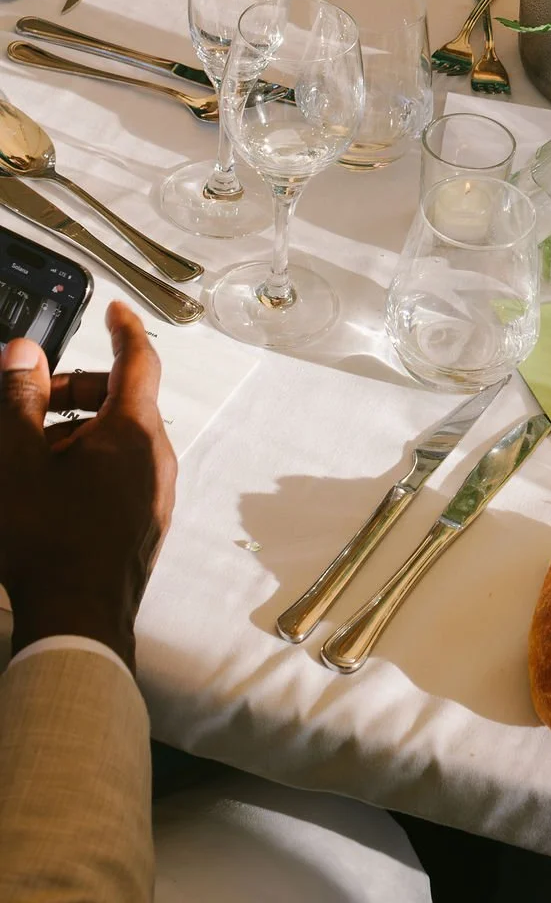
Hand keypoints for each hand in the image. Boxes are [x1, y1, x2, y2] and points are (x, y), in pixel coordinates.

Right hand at [0, 301, 175, 668]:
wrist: (77, 620)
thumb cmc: (47, 541)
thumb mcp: (16, 459)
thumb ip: (20, 398)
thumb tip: (23, 354)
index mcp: (133, 429)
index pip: (138, 359)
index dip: (124, 329)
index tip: (116, 310)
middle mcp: (155, 455)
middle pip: (120, 400)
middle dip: (74, 392)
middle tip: (28, 401)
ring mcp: (154, 492)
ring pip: (117, 440)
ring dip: (75, 432)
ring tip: (27, 452)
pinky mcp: (144, 522)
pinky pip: (120, 474)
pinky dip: (87, 464)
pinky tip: (47, 488)